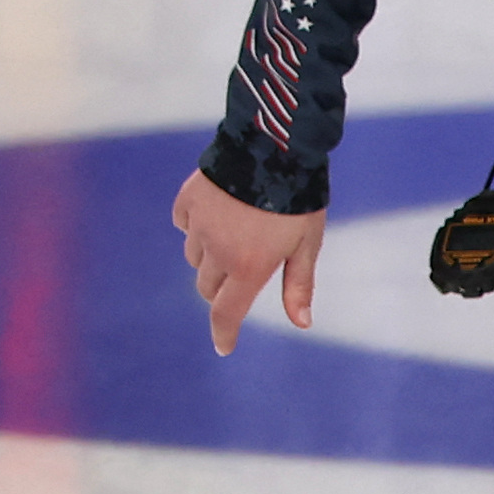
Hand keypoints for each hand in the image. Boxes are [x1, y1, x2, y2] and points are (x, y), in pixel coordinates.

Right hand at [170, 171, 324, 356]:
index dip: (223, 333)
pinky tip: (221, 210)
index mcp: (248, 266)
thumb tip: (301, 323)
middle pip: (208, 287)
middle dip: (223, 287)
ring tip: (240, 231)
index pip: (226, 312)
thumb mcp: (307, 244)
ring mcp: (198, 225)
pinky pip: (185, 224)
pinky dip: (198, 226)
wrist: (275, 147)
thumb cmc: (300, 200)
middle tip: (245, 267)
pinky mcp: (188, 201)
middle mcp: (217, 251)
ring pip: (195, 257)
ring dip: (211, 256)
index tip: (224, 346)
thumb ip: (299, 284)